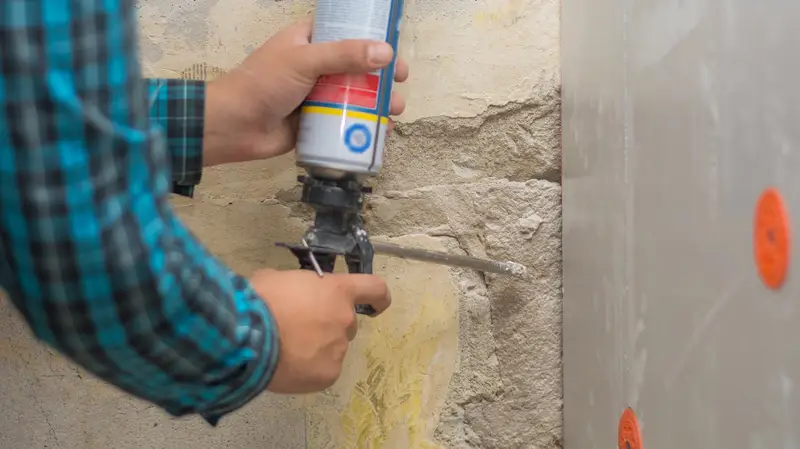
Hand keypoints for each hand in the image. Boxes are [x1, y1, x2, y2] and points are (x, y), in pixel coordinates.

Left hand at [202, 17, 409, 166]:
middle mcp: (314, 66)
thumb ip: (344, 55)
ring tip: (395, 112)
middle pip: (356, 68)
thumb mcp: (305, 60)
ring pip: (353, 96)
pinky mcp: (314, 121)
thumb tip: (386, 53)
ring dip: (377, 103)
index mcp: (308, 41)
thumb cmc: (263, 84)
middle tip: (400, 85)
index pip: (346, 34)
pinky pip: (343, 121)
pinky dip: (362, 125)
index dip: (373, 42)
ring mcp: (315, 95)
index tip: (394, 53)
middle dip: (381, 78)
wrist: (234, 126)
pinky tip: (380, 132)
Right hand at [250, 269, 391, 393]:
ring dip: (316, 348)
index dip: (378, 297)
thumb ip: (295, 287)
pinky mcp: (328, 375)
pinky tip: (287, 366)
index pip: (374, 289)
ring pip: (333, 349)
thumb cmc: (260, 301)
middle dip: (328, 326)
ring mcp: (339, 349)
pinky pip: (323, 370)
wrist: (248, 337)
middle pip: (347, 324)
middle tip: (299, 329)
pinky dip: (308, 370)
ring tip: (286, 350)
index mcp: (337, 291)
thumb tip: (288, 295)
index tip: (377, 305)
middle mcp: (345, 320)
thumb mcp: (276, 279)